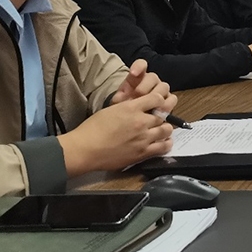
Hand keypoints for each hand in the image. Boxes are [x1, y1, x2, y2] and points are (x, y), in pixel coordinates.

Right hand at [59, 91, 173, 175]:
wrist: (84, 150)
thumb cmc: (92, 129)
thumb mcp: (111, 110)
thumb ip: (128, 107)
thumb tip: (139, 107)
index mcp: (131, 108)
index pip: (157, 98)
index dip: (159, 100)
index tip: (157, 104)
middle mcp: (140, 121)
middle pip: (164, 114)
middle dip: (162, 116)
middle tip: (158, 119)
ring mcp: (143, 138)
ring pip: (167, 130)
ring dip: (165, 129)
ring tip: (160, 131)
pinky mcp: (142, 153)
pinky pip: (163, 147)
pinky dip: (165, 143)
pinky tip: (162, 142)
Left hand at [111, 59, 175, 112]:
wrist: (133, 117)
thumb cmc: (127, 106)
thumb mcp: (119, 101)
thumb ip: (119, 98)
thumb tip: (121, 99)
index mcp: (138, 77)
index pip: (141, 65)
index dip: (138, 67)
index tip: (133, 73)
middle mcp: (151, 81)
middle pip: (153, 77)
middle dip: (144, 88)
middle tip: (137, 97)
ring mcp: (161, 89)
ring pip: (164, 87)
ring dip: (156, 97)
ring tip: (148, 107)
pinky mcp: (169, 100)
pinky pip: (172, 99)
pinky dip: (167, 105)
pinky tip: (159, 112)